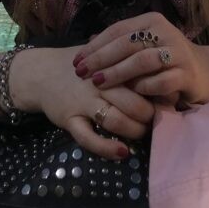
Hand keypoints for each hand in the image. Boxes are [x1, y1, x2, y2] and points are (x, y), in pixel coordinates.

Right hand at [9, 46, 154, 160]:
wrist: (40, 72)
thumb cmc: (80, 64)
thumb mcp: (102, 54)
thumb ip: (126, 58)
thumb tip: (159, 63)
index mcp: (109, 65)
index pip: (140, 77)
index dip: (157, 90)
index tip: (168, 98)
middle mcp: (98, 84)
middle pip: (131, 101)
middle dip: (149, 114)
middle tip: (157, 119)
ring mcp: (83, 103)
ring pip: (114, 120)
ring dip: (133, 131)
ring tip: (142, 133)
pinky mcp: (70, 120)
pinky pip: (89, 138)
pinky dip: (107, 147)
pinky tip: (122, 152)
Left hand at [72, 13, 208, 106]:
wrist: (203, 72)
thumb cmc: (165, 59)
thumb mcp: (144, 46)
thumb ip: (121, 43)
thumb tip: (89, 43)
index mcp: (151, 21)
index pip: (118, 29)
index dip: (95, 45)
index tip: (76, 61)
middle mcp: (165, 32)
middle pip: (127, 43)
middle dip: (101, 59)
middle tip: (82, 73)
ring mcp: (177, 52)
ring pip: (142, 61)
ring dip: (117, 73)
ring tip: (98, 83)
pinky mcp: (186, 73)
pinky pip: (161, 81)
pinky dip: (143, 87)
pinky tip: (130, 93)